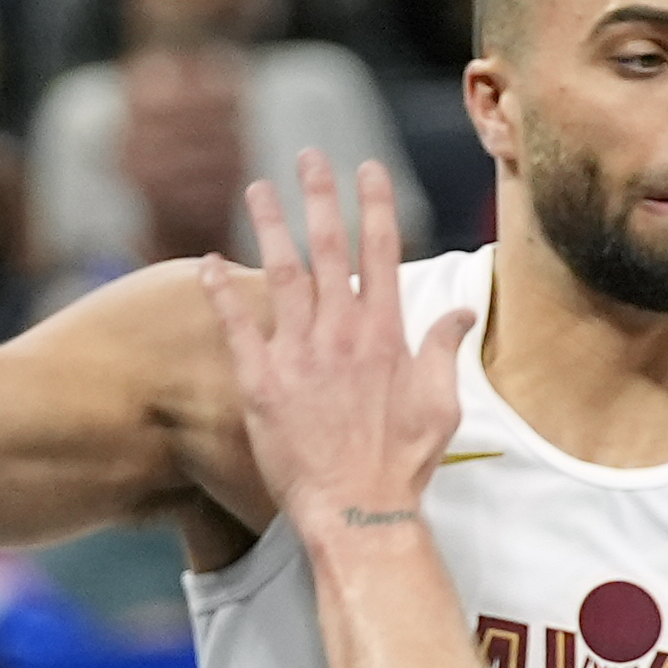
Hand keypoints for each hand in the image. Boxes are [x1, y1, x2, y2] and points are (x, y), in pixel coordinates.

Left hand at [200, 151, 472, 542]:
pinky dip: (219, 292)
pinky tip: (206, 263)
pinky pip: (236, 327)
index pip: (381, 252)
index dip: (374, 205)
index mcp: (385, 333)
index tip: (367, 169)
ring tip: (258, 190)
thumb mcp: (441, 403)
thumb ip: (445, 349)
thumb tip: (461, 311)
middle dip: (319, 196)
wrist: (358, 510)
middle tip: (309, 157)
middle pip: (328, 248)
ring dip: (270, 226)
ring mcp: (298, 354)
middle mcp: (340, 332)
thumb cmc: (402, 463)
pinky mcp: (261, 382)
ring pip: (281, 274)